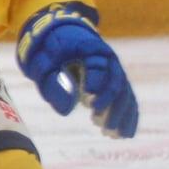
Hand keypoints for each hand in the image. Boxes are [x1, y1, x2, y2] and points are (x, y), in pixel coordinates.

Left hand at [18, 7, 136, 138]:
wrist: (58, 32)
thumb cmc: (47, 49)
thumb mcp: (41, 63)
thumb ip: (51, 84)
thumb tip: (67, 111)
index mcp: (89, 48)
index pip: (98, 69)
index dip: (98, 87)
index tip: (92, 105)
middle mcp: (108, 58)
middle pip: (117, 84)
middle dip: (113, 108)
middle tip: (106, 129)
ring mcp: (114, 68)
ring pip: (125, 93)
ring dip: (123, 115)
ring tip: (115, 136)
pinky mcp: (114, 79)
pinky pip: (125, 97)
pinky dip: (126, 114)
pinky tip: (124, 133)